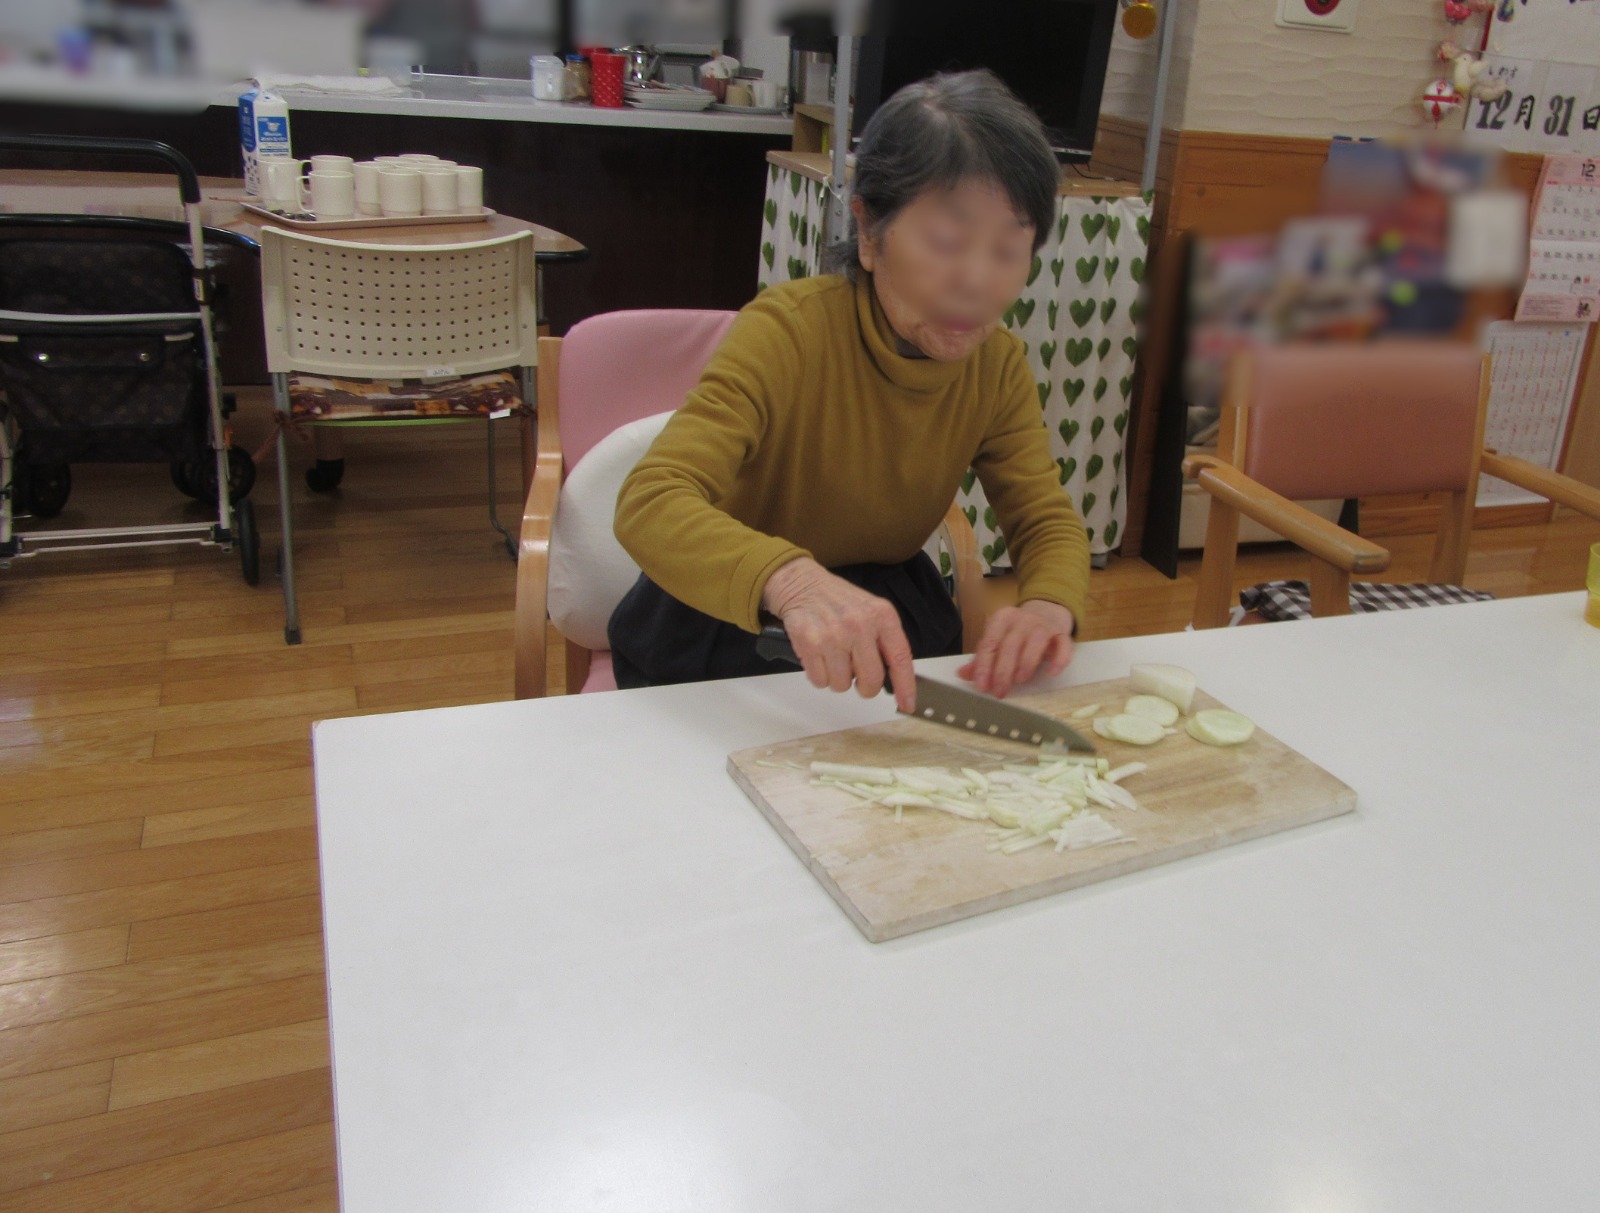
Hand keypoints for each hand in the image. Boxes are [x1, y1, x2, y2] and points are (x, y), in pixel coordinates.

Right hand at [761, 558, 916, 712]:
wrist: (802, 585)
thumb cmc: (839, 602)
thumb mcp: (872, 611)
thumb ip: (885, 641)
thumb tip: (896, 680)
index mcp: (882, 616)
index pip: (900, 658)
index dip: (905, 686)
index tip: (907, 704)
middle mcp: (859, 625)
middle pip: (871, 680)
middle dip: (865, 686)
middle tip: (858, 677)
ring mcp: (833, 635)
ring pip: (842, 685)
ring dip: (838, 679)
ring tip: (834, 657)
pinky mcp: (809, 643)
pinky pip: (820, 681)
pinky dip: (819, 675)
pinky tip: (819, 656)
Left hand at [958, 600, 1074, 698]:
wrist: (1047, 612)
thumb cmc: (1018, 631)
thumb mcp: (998, 640)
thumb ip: (982, 658)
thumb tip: (962, 674)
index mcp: (1002, 619)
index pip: (989, 643)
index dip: (984, 665)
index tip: (982, 685)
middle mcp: (1022, 619)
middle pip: (1010, 644)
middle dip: (1003, 670)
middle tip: (1000, 691)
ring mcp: (1044, 625)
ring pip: (1035, 642)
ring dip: (1026, 662)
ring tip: (1020, 680)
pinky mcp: (1062, 634)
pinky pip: (1063, 645)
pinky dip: (1059, 659)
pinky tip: (1052, 672)